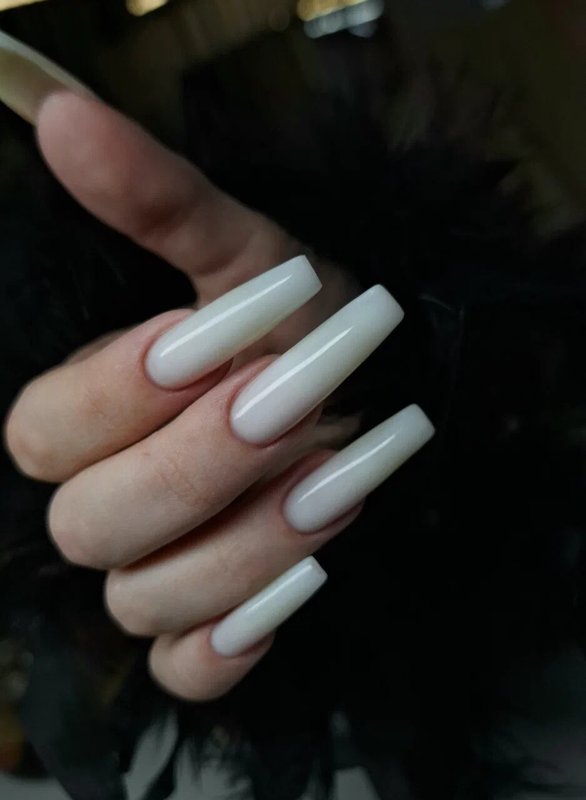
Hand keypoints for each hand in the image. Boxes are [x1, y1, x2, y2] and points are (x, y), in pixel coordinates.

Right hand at [1, 40, 433, 700]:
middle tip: (286, 411)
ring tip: (332, 485)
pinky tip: (298, 588)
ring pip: (143, 601)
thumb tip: (66, 118)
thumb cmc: (304, 323)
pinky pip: (189, 674)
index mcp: (96, 416)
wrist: (371, 390)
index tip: (208, 345)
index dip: (115, 394)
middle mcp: (108, 503)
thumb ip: (160, 202)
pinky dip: (233, 647)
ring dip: (241, 548)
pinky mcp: (207, 630)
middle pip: (89, 524)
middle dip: (193, 469)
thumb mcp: (248, 257)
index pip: (40, 433)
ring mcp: (154, 574)